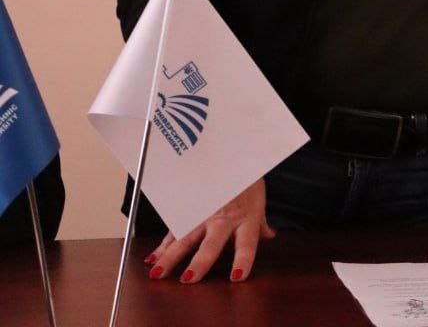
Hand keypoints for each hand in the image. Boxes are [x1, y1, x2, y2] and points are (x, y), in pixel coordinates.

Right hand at [144, 178, 275, 283]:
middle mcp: (224, 218)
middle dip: (200, 262)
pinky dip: (163, 245)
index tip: (237, 276)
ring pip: (186, 237)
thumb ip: (260, 223)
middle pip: (211, 243)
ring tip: (157, 273)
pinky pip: (176, 229)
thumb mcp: (258, 200)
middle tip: (188, 279)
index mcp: (246, 219)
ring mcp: (205, 212)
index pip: (246, 243)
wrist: (232, 152)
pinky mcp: (191, 207)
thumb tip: (270, 235)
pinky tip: (152, 259)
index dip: (242, 259)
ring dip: (170, 255)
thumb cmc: (247, 179)